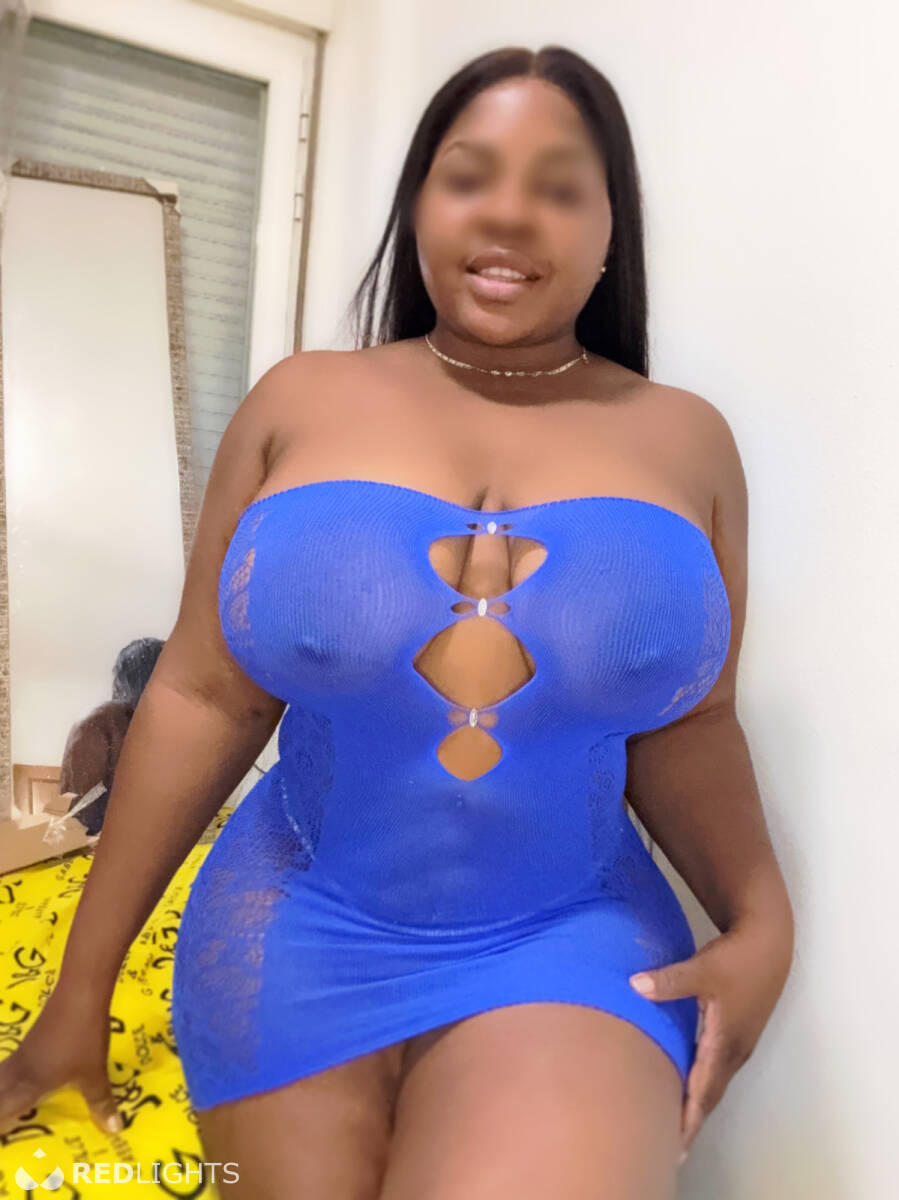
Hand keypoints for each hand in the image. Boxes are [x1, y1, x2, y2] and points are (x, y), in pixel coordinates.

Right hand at [0, 982, 122, 1136]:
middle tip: (6, 1120)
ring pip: (2, 1076)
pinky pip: (12, 1064)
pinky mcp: (31, 1038)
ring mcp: (23, 1052)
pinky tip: (24, 1074)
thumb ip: (100, 1102)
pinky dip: (10, 1076)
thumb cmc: (84, 1038)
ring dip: (2, 1092)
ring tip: (10, 1101)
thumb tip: (114, 1130)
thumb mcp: (95, 1073)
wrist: (79, 993)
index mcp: (29, 1086)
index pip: (1, 1113)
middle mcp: (20, 1071)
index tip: (2, 1137)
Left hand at [629, 915, 792, 1159]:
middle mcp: (733, 1050)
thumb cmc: (737, 958)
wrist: (770, 943)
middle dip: (693, 1122)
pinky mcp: (736, 1031)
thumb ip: (670, 980)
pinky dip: (702, 1085)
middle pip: (710, 1095)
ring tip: (678, 1126)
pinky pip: (716, 1069)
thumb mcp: (704, 968)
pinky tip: (689, 1086)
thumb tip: (634, 986)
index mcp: (725, 1042)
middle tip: (674, 1150)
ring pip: (714, 1083)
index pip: (704, 1090)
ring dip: (698, 1105)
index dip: (690, 1118)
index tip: (677, 1145)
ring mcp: (738, 1043)